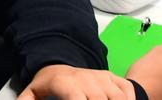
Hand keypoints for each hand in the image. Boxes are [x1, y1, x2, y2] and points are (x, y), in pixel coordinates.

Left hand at [19, 64, 135, 99]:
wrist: (59, 65)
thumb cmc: (49, 84)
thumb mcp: (33, 92)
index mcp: (67, 84)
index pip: (77, 98)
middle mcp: (87, 79)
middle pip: (100, 99)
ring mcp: (102, 78)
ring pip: (118, 96)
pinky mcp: (113, 78)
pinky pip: (128, 91)